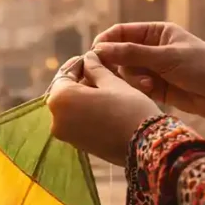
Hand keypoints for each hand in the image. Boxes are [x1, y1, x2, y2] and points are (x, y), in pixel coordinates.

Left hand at [46, 52, 161, 166]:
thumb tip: (88, 57)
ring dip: (85, 95)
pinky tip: (105, 104)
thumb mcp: (113, 83)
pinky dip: (87, 110)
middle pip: (66, 92)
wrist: (147, 146)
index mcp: (60, 100)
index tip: (91, 58)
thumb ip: (96, 69)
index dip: (79, 64)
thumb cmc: (130, 109)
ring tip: (106, 86)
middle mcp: (56, 120)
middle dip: (82, 80)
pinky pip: (77, 122)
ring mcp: (66, 135)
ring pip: (72, 107)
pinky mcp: (78, 146)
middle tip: (101, 71)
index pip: (64, 75)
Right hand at [92, 22, 204, 130]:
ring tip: (149, 84)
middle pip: (120, 53)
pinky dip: (139, 88)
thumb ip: (132, 53)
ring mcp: (154, 68)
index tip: (94, 53)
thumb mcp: (167, 57)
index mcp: (157, 32)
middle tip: (117, 73)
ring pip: (126, 72)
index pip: (122, 32)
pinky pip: (136, 86)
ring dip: (133, 78)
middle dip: (119, 63)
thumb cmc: (204, 68)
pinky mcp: (156, 88)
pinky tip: (152, 91)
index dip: (106, 41)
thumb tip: (100, 49)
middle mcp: (153, 48)